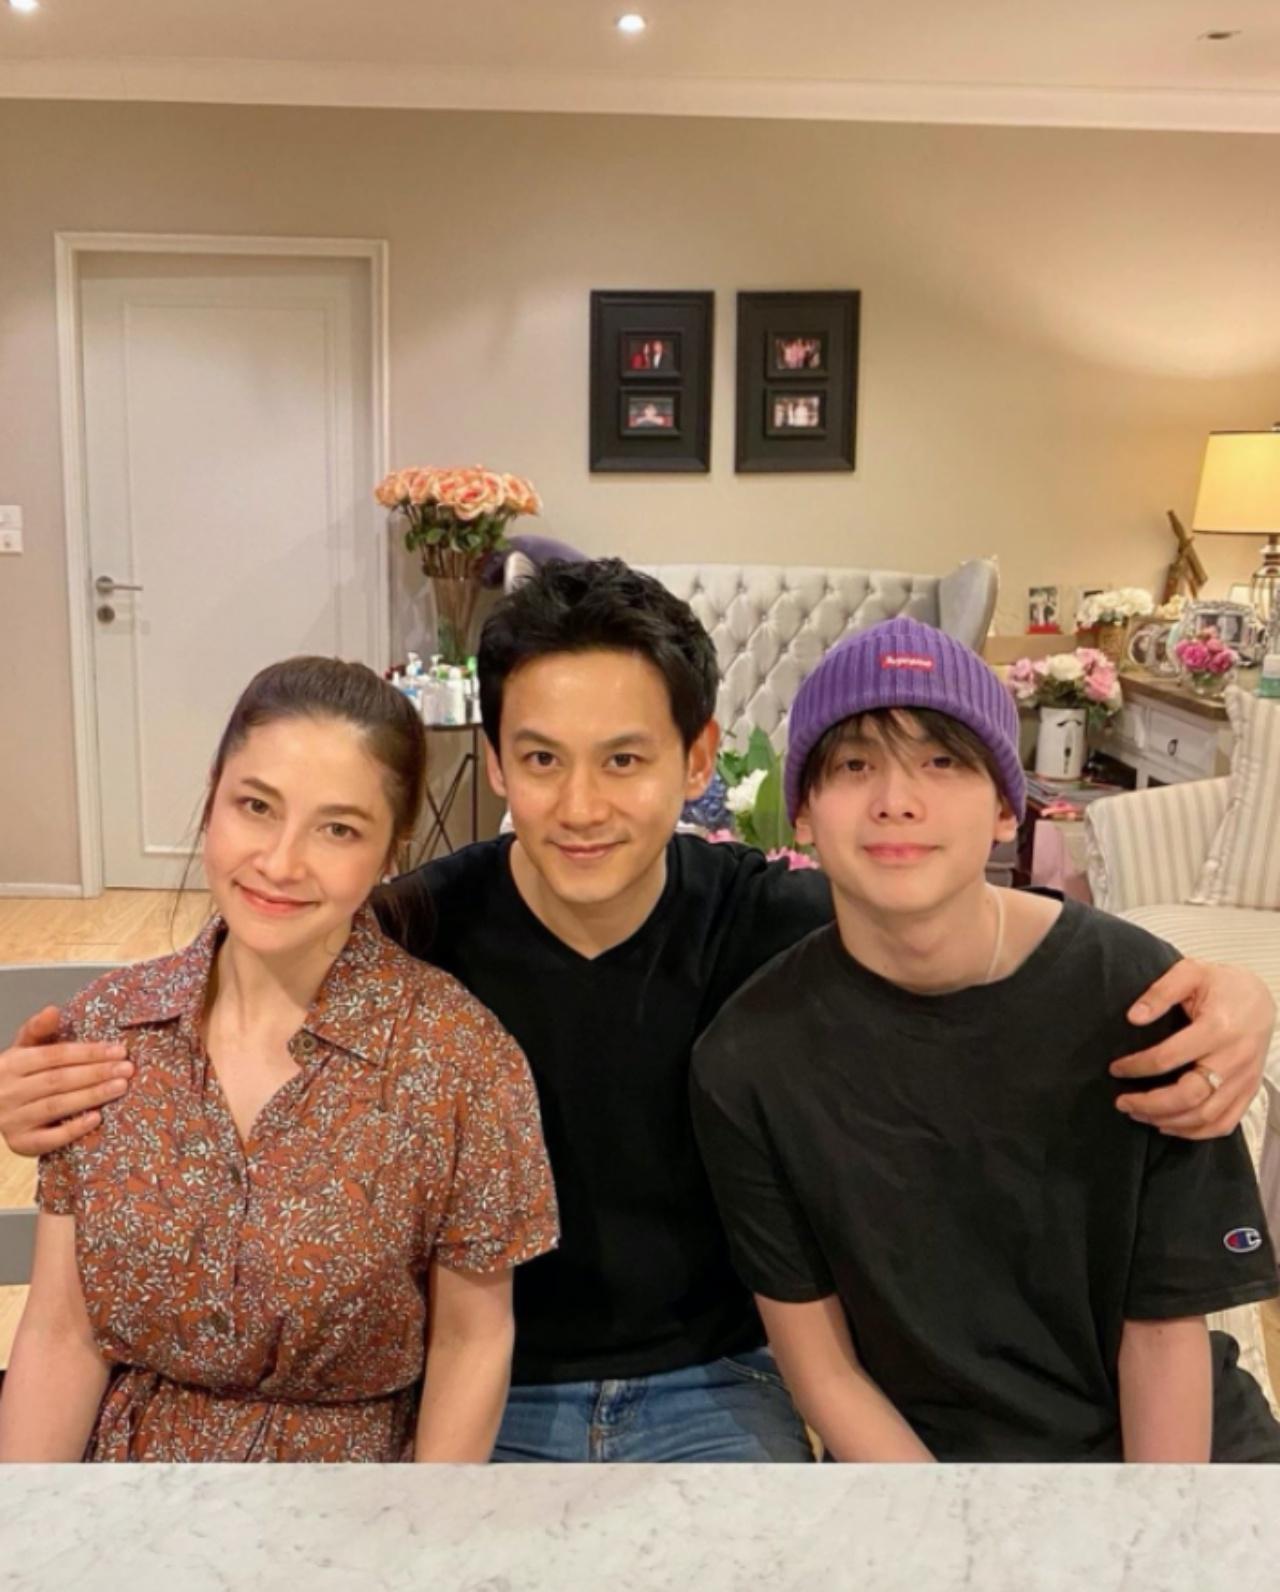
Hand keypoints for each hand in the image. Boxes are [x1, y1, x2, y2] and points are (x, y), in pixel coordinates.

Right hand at [0, 1007, 132, 1157]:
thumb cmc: (17, 1075)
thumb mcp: (23, 1049)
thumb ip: (38, 1029)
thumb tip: (53, 1010)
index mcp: (10, 1064)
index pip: (54, 1056)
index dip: (88, 1053)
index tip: (119, 1050)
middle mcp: (8, 1092)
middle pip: (58, 1080)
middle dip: (96, 1073)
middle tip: (127, 1069)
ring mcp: (12, 1120)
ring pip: (56, 1106)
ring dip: (91, 1096)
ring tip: (120, 1087)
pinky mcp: (20, 1143)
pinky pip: (48, 1139)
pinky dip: (73, 1129)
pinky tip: (97, 1118)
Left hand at [1111, 959, 1273, 1138]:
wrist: (1261, 998)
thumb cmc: (1221, 984)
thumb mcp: (1191, 972)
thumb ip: (1161, 992)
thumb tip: (1133, 1017)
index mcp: (1218, 1028)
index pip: (1170, 1057)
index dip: (1138, 1067)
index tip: (1115, 1068)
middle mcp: (1235, 1058)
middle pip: (1190, 1095)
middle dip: (1150, 1104)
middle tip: (1121, 1103)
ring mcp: (1245, 1079)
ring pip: (1206, 1115)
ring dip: (1168, 1121)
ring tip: (1138, 1114)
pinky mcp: (1249, 1091)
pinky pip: (1224, 1123)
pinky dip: (1195, 1133)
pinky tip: (1167, 1126)